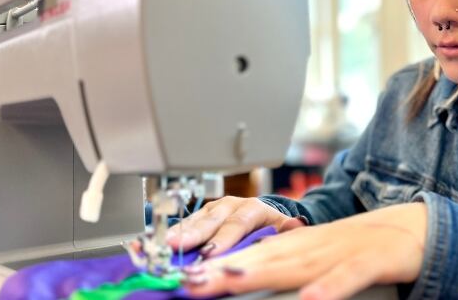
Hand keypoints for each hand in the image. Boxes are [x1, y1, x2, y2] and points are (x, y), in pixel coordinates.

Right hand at [166, 196, 306, 255]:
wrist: (263, 214)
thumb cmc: (271, 225)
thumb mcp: (283, 226)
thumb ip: (288, 228)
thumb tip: (294, 225)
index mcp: (252, 208)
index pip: (237, 223)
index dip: (223, 238)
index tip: (211, 252)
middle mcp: (231, 205)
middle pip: (211, 220)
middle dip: (193, 233)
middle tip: (178, 245)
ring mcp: (214, 208)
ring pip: (196, 219)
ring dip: (180, 231)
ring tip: (165, 242)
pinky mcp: (202, 214)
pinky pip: (187, 222)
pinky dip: (175, 230)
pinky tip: (163, 238)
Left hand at [183, 202, 427, 299]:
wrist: (410, 228)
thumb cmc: (359, 248)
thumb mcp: (318, 257)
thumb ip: (285, 267)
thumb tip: (241, 278)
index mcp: (300, 246)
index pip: (253, 254)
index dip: (218, 265)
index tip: (186, 277)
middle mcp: (314, 246)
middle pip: (266, 257)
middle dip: (227, 269)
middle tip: (192, 281)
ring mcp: (341, 252)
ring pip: (298, 263)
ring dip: (263, 271)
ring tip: (230, 280)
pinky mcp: (370, 263)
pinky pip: (347, 277)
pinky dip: (329, 286)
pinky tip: (312, 299)